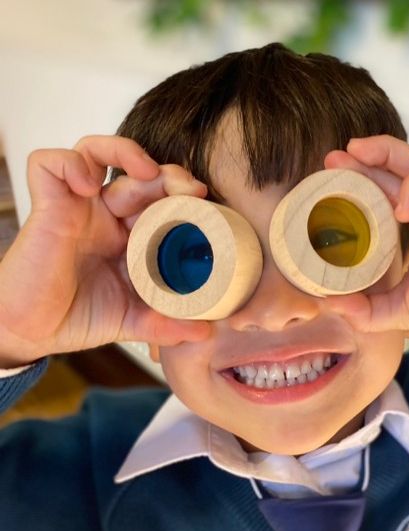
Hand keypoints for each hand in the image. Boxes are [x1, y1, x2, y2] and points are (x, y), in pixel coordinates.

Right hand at [0, 135, 210, 367]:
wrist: (34, 332)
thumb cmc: (78, 318)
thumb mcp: (133, 321)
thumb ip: (167, 325)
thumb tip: (205, 332)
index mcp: (130, 236)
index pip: (160, 199)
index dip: (182, 194)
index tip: (205, 204)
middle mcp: (105, 216)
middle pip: (138, 173)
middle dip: (168, 173)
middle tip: (191, 188)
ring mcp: (76, 208)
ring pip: (95, 151)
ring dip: (123, 150)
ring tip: (146, 170)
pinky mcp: (46, 207)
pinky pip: (48, 164)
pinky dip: (69, 164)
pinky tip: (90, 186)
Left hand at [324, 136, 408, 359]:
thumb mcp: (399, 310)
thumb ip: (365, 309)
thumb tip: (327, 303)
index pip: (390, 196)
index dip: (362, 185)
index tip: (332, 180)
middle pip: (399, 172)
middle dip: (365, 159)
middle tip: (333, 157)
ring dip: (383, 155)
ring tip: (354, 158)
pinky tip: (401, 209)